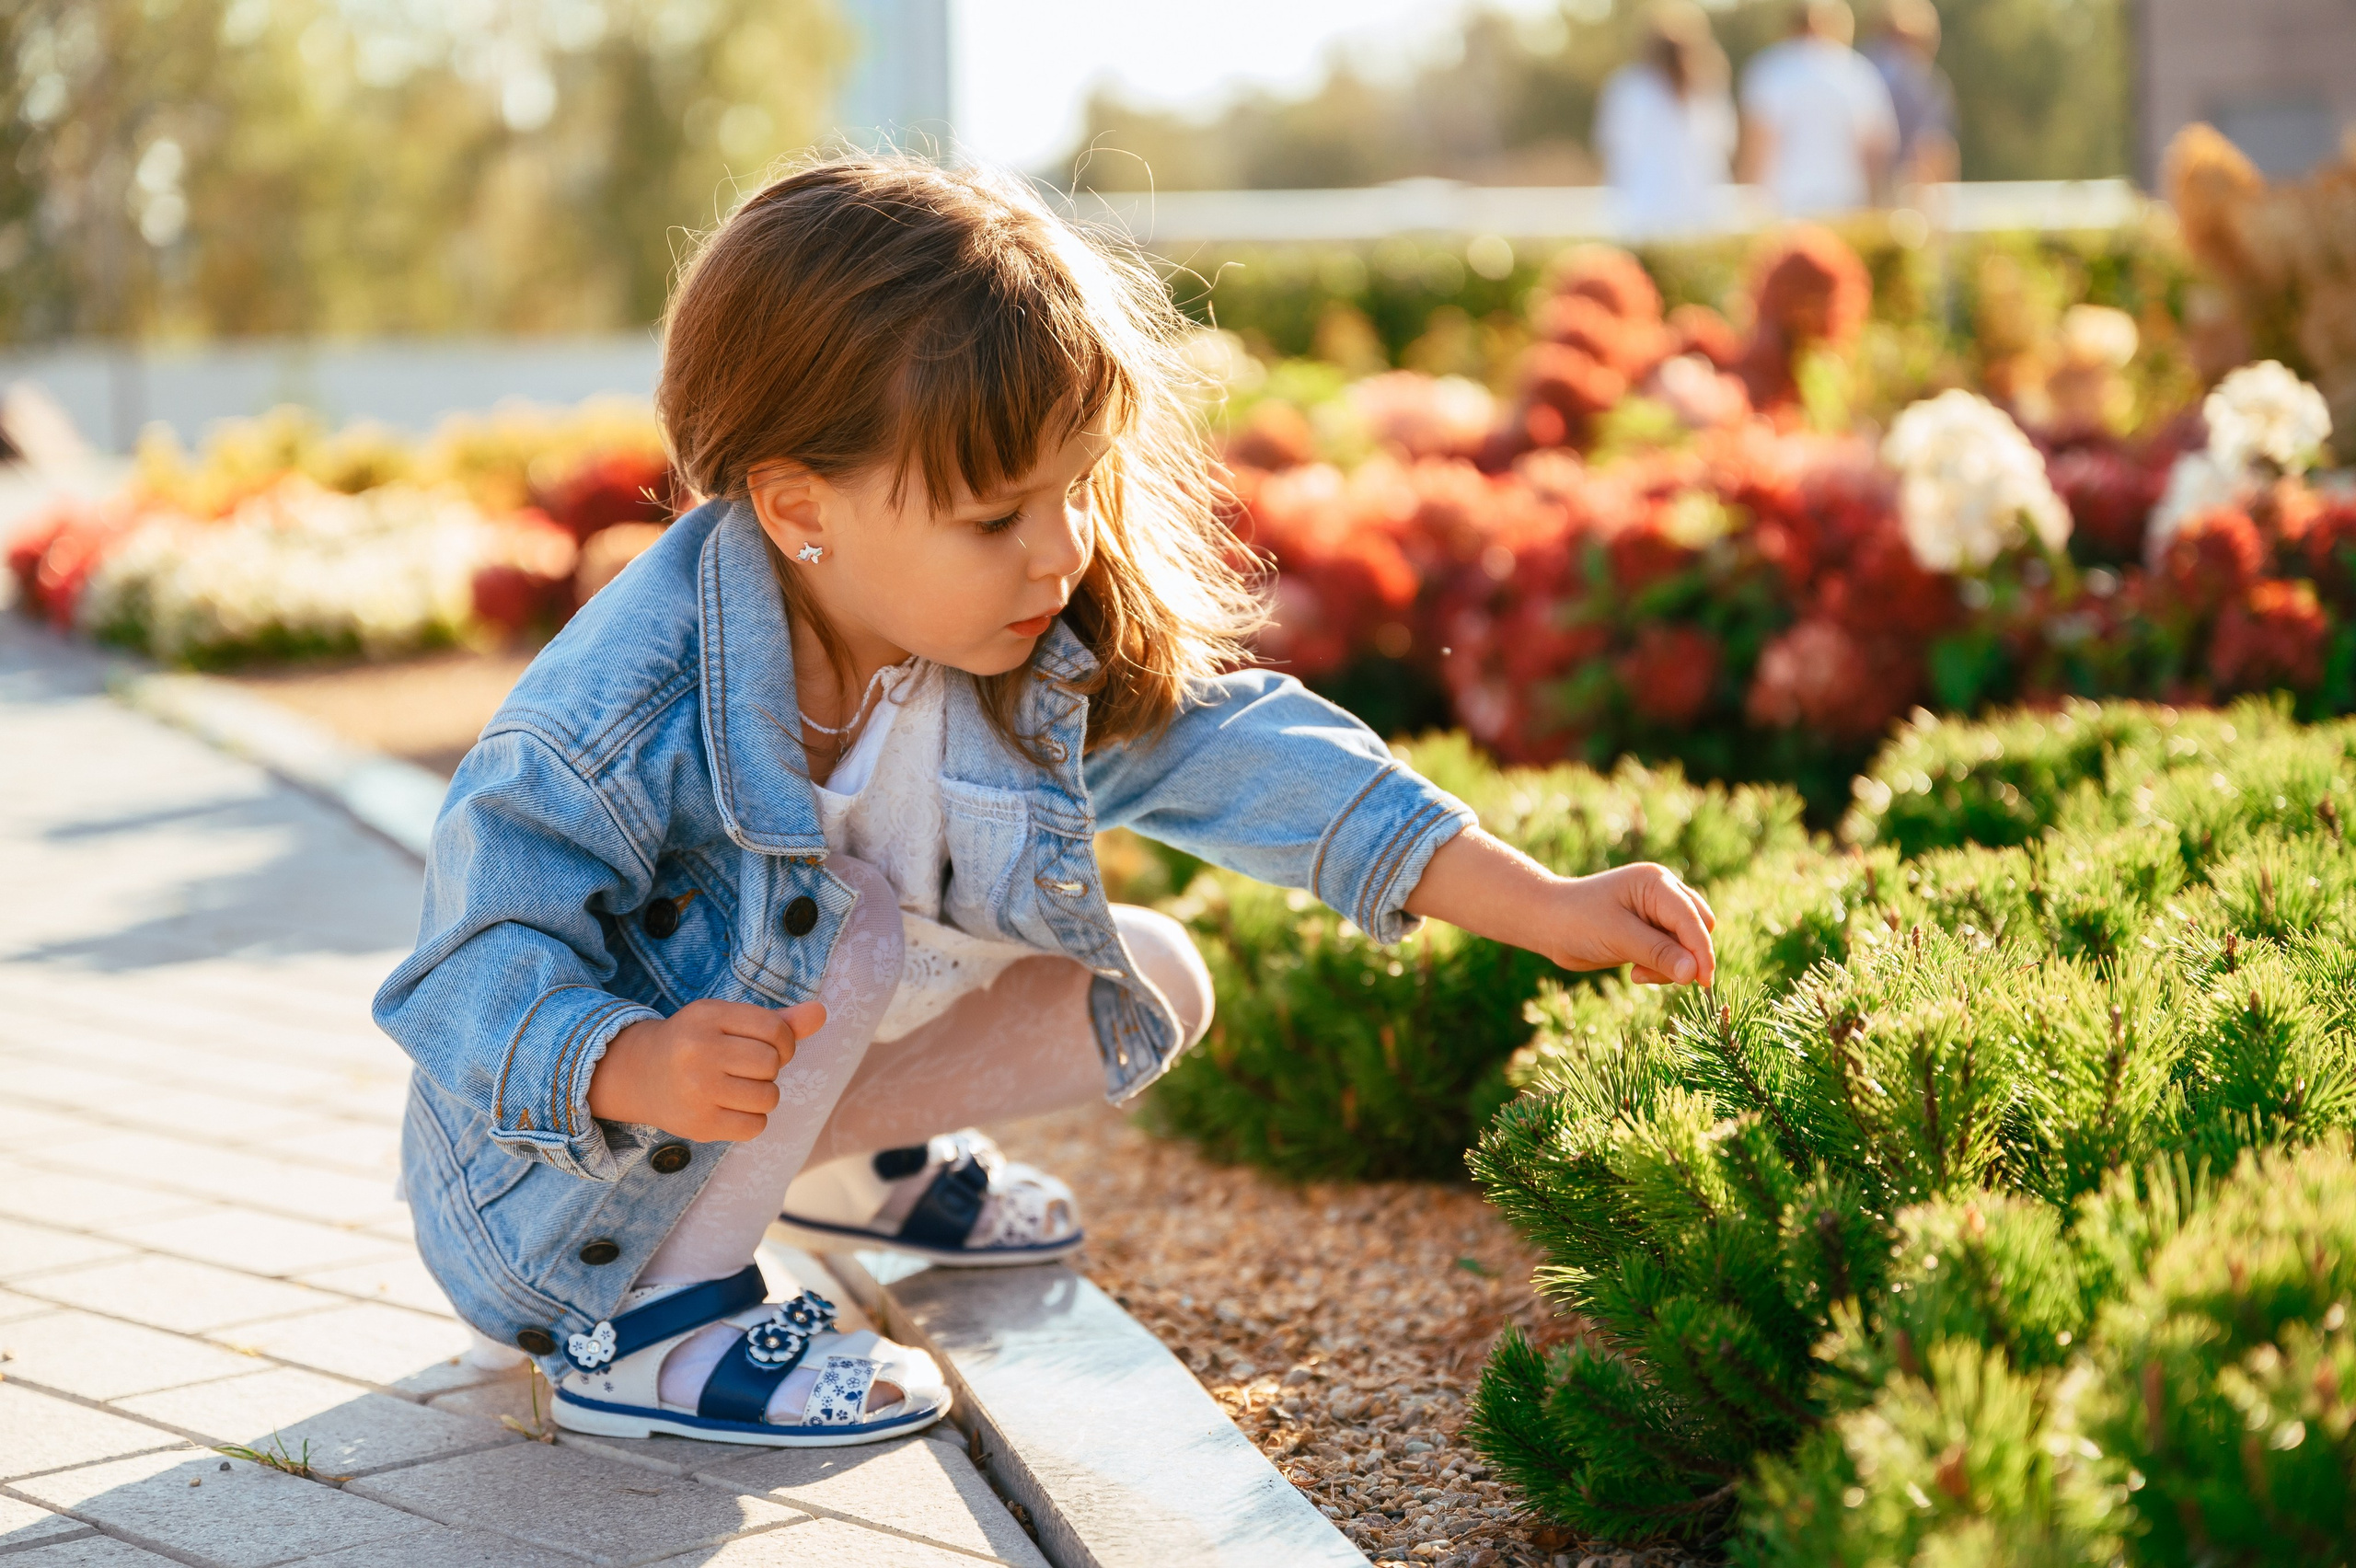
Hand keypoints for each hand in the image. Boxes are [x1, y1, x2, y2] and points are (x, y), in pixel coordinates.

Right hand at [586, 998, 825, 1141]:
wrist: (638, 1074)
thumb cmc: (697, 1042)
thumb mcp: (729, 1021)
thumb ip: (778, 1020)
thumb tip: (822, 1012)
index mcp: (708, 1016)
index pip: (774, 1029)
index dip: (786, 1041)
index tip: (774, 1047)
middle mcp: (699, 1051)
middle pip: (771, 1064)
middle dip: (770, 1069)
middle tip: (749, 1069)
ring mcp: (696, 1090)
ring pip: (768, 1097)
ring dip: (764, 1095)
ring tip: (740, 1088)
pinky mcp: (698, 1125)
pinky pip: (755, 1126)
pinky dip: (753, 1120)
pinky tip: (732, 1108)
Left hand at [1405, 829, 1715, 986]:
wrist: (1546, 924)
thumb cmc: (1576, 921)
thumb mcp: (1617, 937)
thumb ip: (1657, 953)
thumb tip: (1694, 974)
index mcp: (1656, 883)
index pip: (1692, 919)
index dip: (1701, 951)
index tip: (1702, 982)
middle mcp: (1662, 892)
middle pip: (1698, 929)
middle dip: (1686, 957)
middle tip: (1654, 976)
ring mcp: (1657, 911)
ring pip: (1687, 944)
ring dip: (1670, 965)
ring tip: (1638, 975)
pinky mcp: (1650, 931)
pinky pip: (1672, 954)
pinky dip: (1660, 967)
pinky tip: (1635, 972)